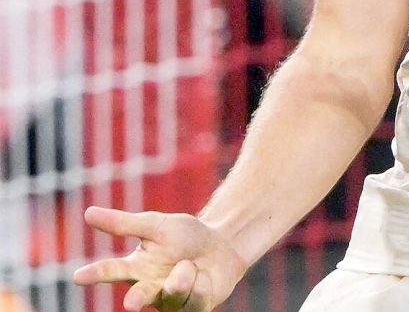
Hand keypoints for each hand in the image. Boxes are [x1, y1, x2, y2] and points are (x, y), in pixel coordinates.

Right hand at [73, 207, 247, 311]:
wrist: (222, 245)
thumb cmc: (185, 235)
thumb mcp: (157, 225)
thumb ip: (125, 224)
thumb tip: (88, 213)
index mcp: (136, 268)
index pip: (111, 270)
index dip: (96, 274)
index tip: (78, 276)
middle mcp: (149, 289)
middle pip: (139, 295)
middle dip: (137, 298)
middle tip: (131, 303)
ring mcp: (170, 302)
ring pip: (175, 289)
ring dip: (186, 272)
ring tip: (190, 264)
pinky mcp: (192, 309)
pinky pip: (196, 295)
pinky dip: (202, 281)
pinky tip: (203, 277)